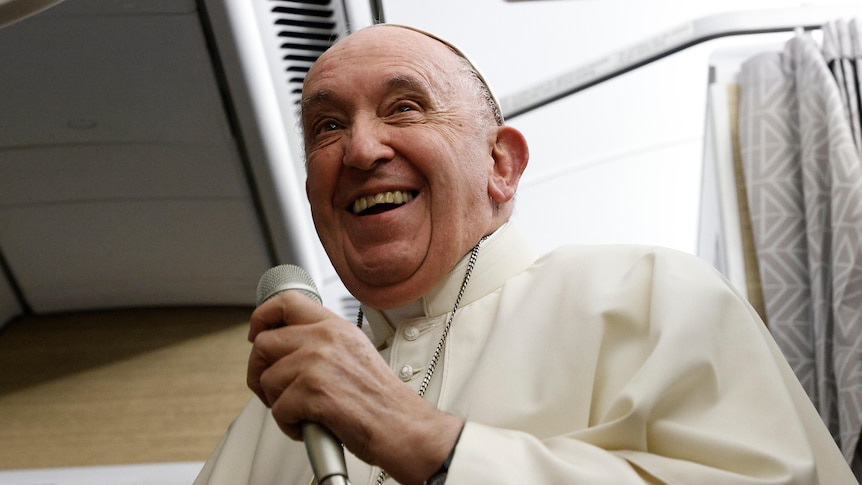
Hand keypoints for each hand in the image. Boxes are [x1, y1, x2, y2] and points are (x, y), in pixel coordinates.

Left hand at [247, 290, 462, 484]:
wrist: (401, 426)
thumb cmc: (379, 400)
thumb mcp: (354, 353)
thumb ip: (322, 343)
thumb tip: (285, 347)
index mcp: (335, 326)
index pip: (286, 302)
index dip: (262, 317)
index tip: (256, 334)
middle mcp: (326, 339)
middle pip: (263, 344)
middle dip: (260, 372)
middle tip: (273, 390)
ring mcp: (318, 363)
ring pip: (267, 380)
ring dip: (278, 403)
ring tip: (302, 412)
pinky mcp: (313, 392)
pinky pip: (277, 409)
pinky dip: (288, 425)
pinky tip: (308, 426)